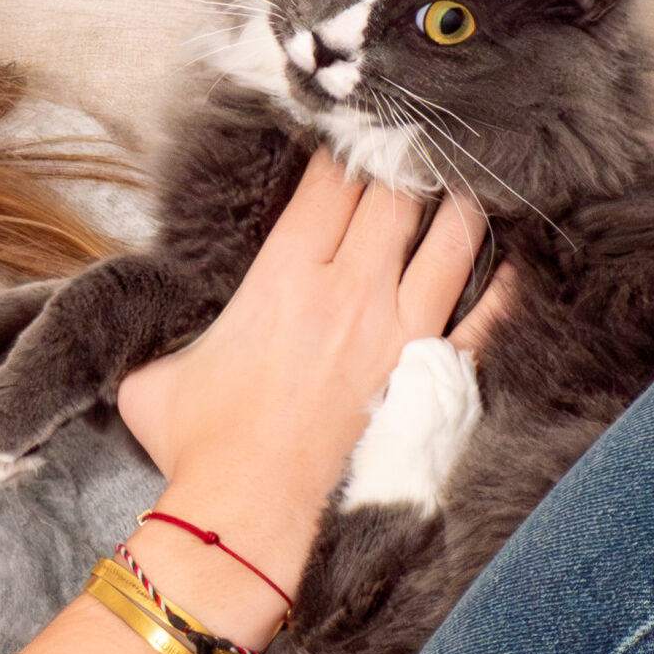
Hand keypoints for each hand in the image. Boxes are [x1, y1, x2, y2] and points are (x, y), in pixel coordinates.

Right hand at [117, 156, 509, 566]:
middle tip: (410, 143)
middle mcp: (349, 292)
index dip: (340, 148)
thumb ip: (159, 337)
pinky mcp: (426, 378)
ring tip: (463, 181)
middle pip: (395, 194)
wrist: (246, 518)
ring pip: (452, 238)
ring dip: (458, 203)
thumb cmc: (197, 447)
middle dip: (402, 161)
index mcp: (283, 278)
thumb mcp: (151, 375)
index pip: (329, 182)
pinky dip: (503, 286)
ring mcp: (398, 333)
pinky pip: (486, 317)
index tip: (344, 135)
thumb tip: (142, 330)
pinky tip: (511, 262)